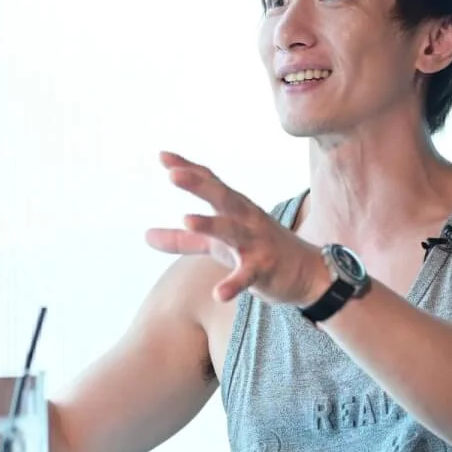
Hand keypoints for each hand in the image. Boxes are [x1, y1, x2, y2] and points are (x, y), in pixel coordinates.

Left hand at [145, 152, 328, 304]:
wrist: (307, 273)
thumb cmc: (256, 251)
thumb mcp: (216, 245)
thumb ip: (182, 240)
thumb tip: (145, 235)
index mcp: (235, 208)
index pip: (210, 182)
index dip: (188, 170)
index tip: (163, 157)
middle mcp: (246, 219)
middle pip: (221, 197)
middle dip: (199, 185)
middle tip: (173, 175)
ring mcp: (256, 243)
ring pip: (232, 231)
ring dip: (211, 224)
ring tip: (186, 219)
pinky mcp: (265, 269)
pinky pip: (247, 276)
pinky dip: (234, 284)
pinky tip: (219, 294)